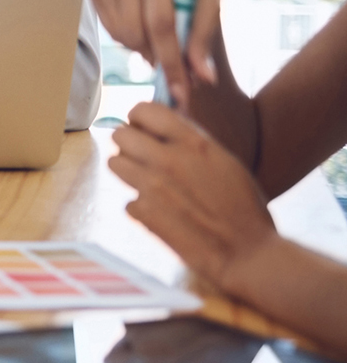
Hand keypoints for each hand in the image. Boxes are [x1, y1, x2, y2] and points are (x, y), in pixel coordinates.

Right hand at [91, 0, 222, 109]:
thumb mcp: (211, 4)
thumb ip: (203, 40)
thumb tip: (202, 79)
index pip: (160, 24)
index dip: (171, 61)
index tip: (179, 92)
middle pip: (136, 33)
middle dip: (157, 57)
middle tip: (174, 64)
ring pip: (121, 36)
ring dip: (143, 48)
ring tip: (160, 39)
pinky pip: (110, 31)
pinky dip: (129, 39)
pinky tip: (143, 27)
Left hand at [109, 102, 278, 294]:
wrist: (248, 253)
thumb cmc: (244, 208)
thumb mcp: (224, 162)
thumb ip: (191, 143)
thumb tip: (161, 129)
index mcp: (193, 143)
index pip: (143, 110)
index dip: (139, 118)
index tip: (143, 128)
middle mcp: (168, 159)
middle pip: (120, 135)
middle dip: (128, 144)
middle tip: (142, 156)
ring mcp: (152, 186)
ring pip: (115, 163)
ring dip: (128, 171)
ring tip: (149, 183)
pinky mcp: (143, 212)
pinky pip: (128, 200)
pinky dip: (141, 207)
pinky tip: (161, 214)